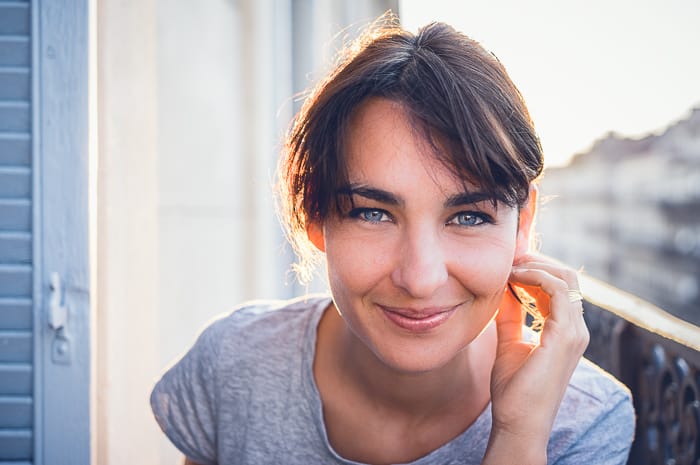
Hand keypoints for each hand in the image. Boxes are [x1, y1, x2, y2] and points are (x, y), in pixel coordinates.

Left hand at [482, 254, 588, 463]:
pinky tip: (513, 278)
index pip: (560, 286)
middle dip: (537, 261)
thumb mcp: (509, 342)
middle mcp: (576, 329)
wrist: (518, 421)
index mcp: (566, 331)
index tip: (508, 262)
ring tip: (509, 264)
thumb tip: (503, 291)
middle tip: (509, 256)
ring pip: (565, 277)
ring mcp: (575, 332)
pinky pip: (558, 289)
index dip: (535, 269)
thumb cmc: (515, 390)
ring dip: (535, 265)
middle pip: (566, 276)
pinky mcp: (565, 335)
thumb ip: (510, 317)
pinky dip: (536, 276)